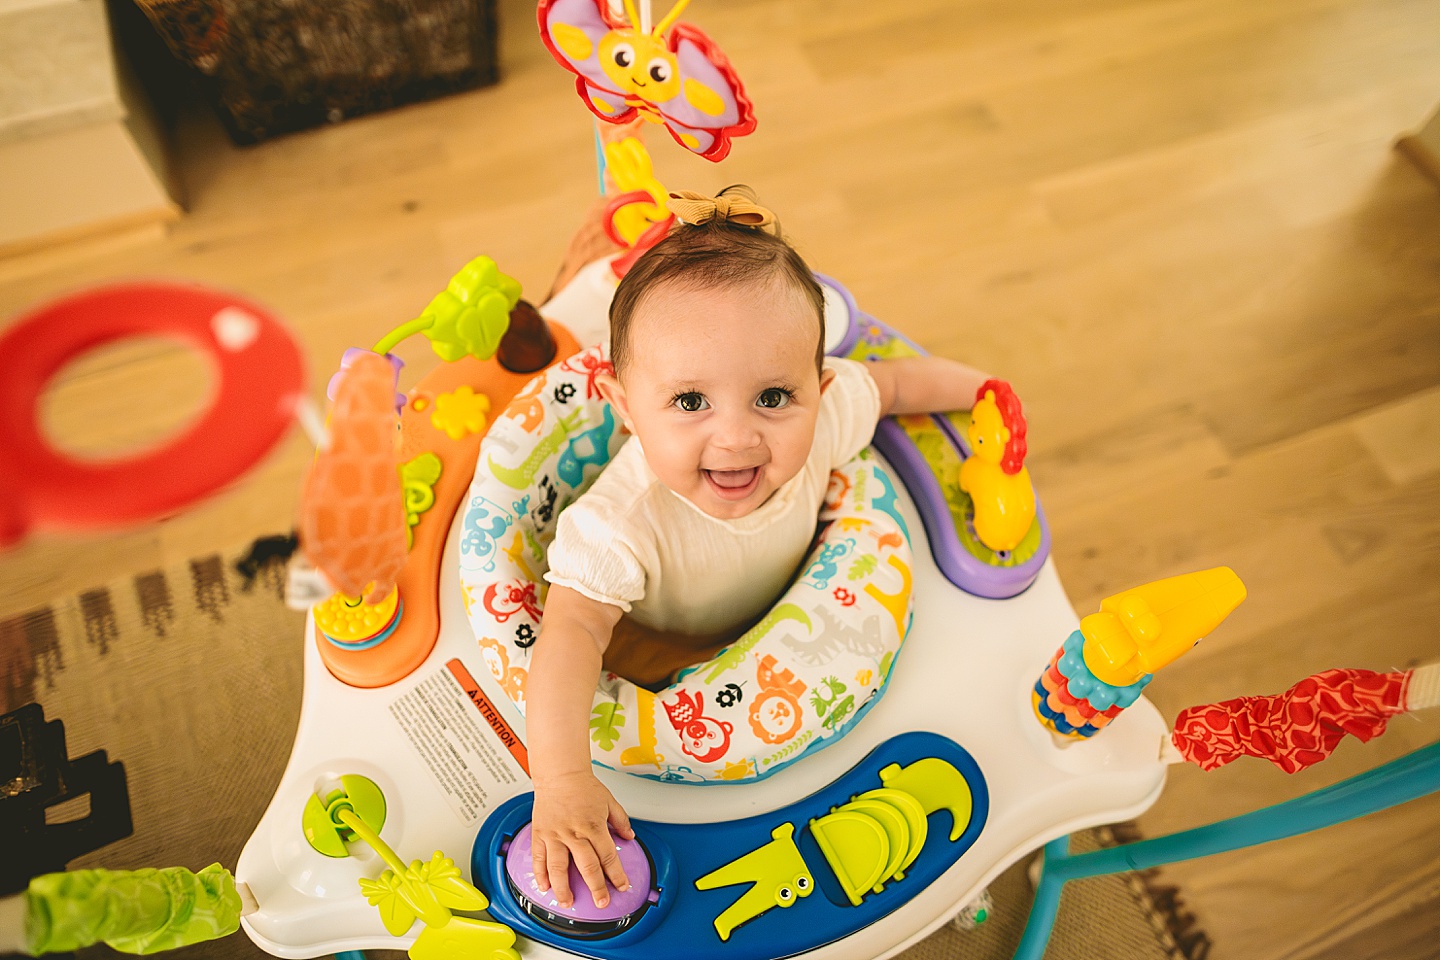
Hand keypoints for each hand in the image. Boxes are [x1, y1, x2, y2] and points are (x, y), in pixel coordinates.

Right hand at [530, 770, 634, 908]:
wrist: (560, 774)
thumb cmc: (583, 786)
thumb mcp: (609, 801)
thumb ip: (621, 820)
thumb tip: (630, 836)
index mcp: (594, 826)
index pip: (608, 856)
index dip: (616, 875)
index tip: (621, 886)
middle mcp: (574, 833)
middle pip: (587, 867)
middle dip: (596, 888)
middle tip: (601, 902)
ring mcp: (556, 835)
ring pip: (559, 868)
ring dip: (564, 888)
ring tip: (568, 902)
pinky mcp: (540, 834)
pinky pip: (539, 858)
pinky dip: (540, 875)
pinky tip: (544, 887)